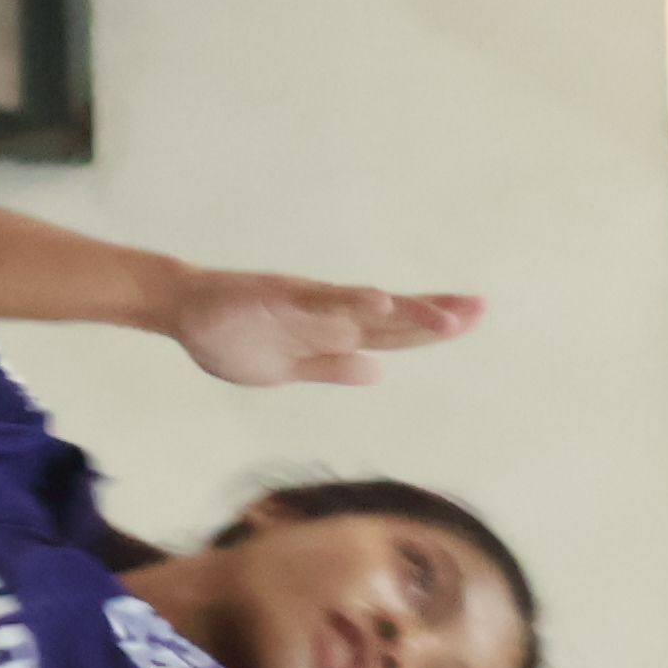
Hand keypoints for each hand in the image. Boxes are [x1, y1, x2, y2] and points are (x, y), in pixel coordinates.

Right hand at [164, 265, 483, 389]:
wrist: (184, 311)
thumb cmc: (232, 337)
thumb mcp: (288, 369)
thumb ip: (330, 367)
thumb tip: (378, 371)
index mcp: (332, 332)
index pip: (393, 332)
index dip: (431, 327)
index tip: (471, 319)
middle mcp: (329, 313)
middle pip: (392, 317)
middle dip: (437, 314)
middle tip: (482, 308)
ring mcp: (307, 304)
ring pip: (367, 308)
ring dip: (408, 312)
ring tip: (451, 316)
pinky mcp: (280, 297)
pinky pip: (321, 300)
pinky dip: (351, 301)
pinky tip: (382, 301)